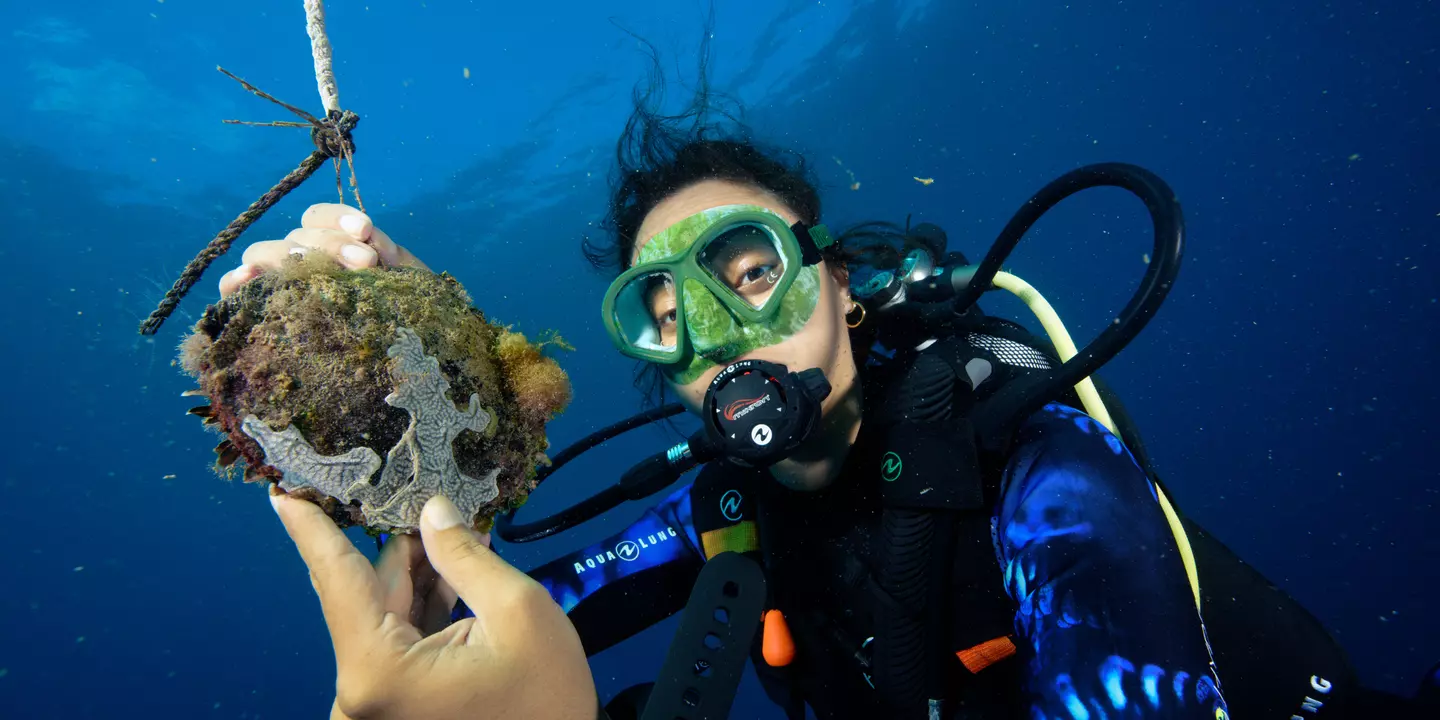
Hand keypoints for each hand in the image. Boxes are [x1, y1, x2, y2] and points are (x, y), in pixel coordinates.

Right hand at [219, 203, 429, 296]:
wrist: (408, 362)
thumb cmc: (409, 317)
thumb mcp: (407, 282)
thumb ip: (390, 255)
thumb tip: (368, 238)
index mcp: (334, 245)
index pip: (320, 217)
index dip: (338, 217)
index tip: (366, 231)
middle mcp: (304, 259)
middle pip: (300, 235)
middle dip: (332, 244)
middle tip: (366, 263)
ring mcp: (281, 282)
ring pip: (264, 253)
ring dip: (287, 255)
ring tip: (311, 268)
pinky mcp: (261, 309)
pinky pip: (236, 289)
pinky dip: (236, 280)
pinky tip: (245, 279)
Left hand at [271, 491, 597, 719]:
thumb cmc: (546, 697)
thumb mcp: (520, 612)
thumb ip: (464, 556)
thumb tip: (430, 511)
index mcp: (379, 670)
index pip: (336, 579)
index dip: (312, 529)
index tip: (282, 490)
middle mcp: (361, 689)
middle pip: (367, 596)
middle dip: (398, 546)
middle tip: (425, 496)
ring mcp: (375, 700)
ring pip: (383, 615)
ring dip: (417, 575)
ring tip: (458, 536)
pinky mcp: (392, 704)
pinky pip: (397, 640)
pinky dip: (422, 606)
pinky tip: (455, 572)